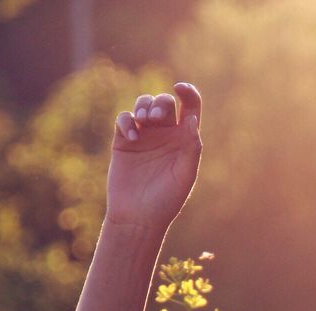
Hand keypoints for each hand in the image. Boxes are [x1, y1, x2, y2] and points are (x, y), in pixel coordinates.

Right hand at [106, 82, 202, 229]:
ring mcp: (144, 136)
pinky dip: (127, 121)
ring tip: (144, 119)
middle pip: (164, 103)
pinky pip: (124, 119)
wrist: (138, 217)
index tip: (181, 88)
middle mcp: (165, 134)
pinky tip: (132, 135)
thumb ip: (192, 148)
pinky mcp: (123, 141)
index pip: (190, 107)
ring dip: (143, 105)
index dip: (188, 92)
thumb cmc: (167, 200)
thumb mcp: (185, 175)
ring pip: (143, 105)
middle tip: (156, 117)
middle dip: (160, 104)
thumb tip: (192, 120)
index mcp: (184, 139)